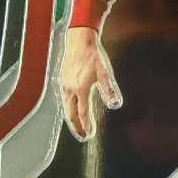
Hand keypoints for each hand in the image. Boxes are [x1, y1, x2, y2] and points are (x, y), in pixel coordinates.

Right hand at [58, 26, 121, 140]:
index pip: (83, 113)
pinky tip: (73, 109)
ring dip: (72, 119)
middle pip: (71, 114)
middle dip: (76, 127)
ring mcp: (64, 85)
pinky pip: (64, 99)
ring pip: (66, 107)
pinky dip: (69, 108)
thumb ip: (109, 89)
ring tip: (78, 126)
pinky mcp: (62, 80)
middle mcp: (70, 89)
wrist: (79, 41)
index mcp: (81, 89)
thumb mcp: (105, 72)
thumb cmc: (94, 56)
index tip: (90, 135)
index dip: (87, 125)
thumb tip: (115, 104)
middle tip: (82, 136)